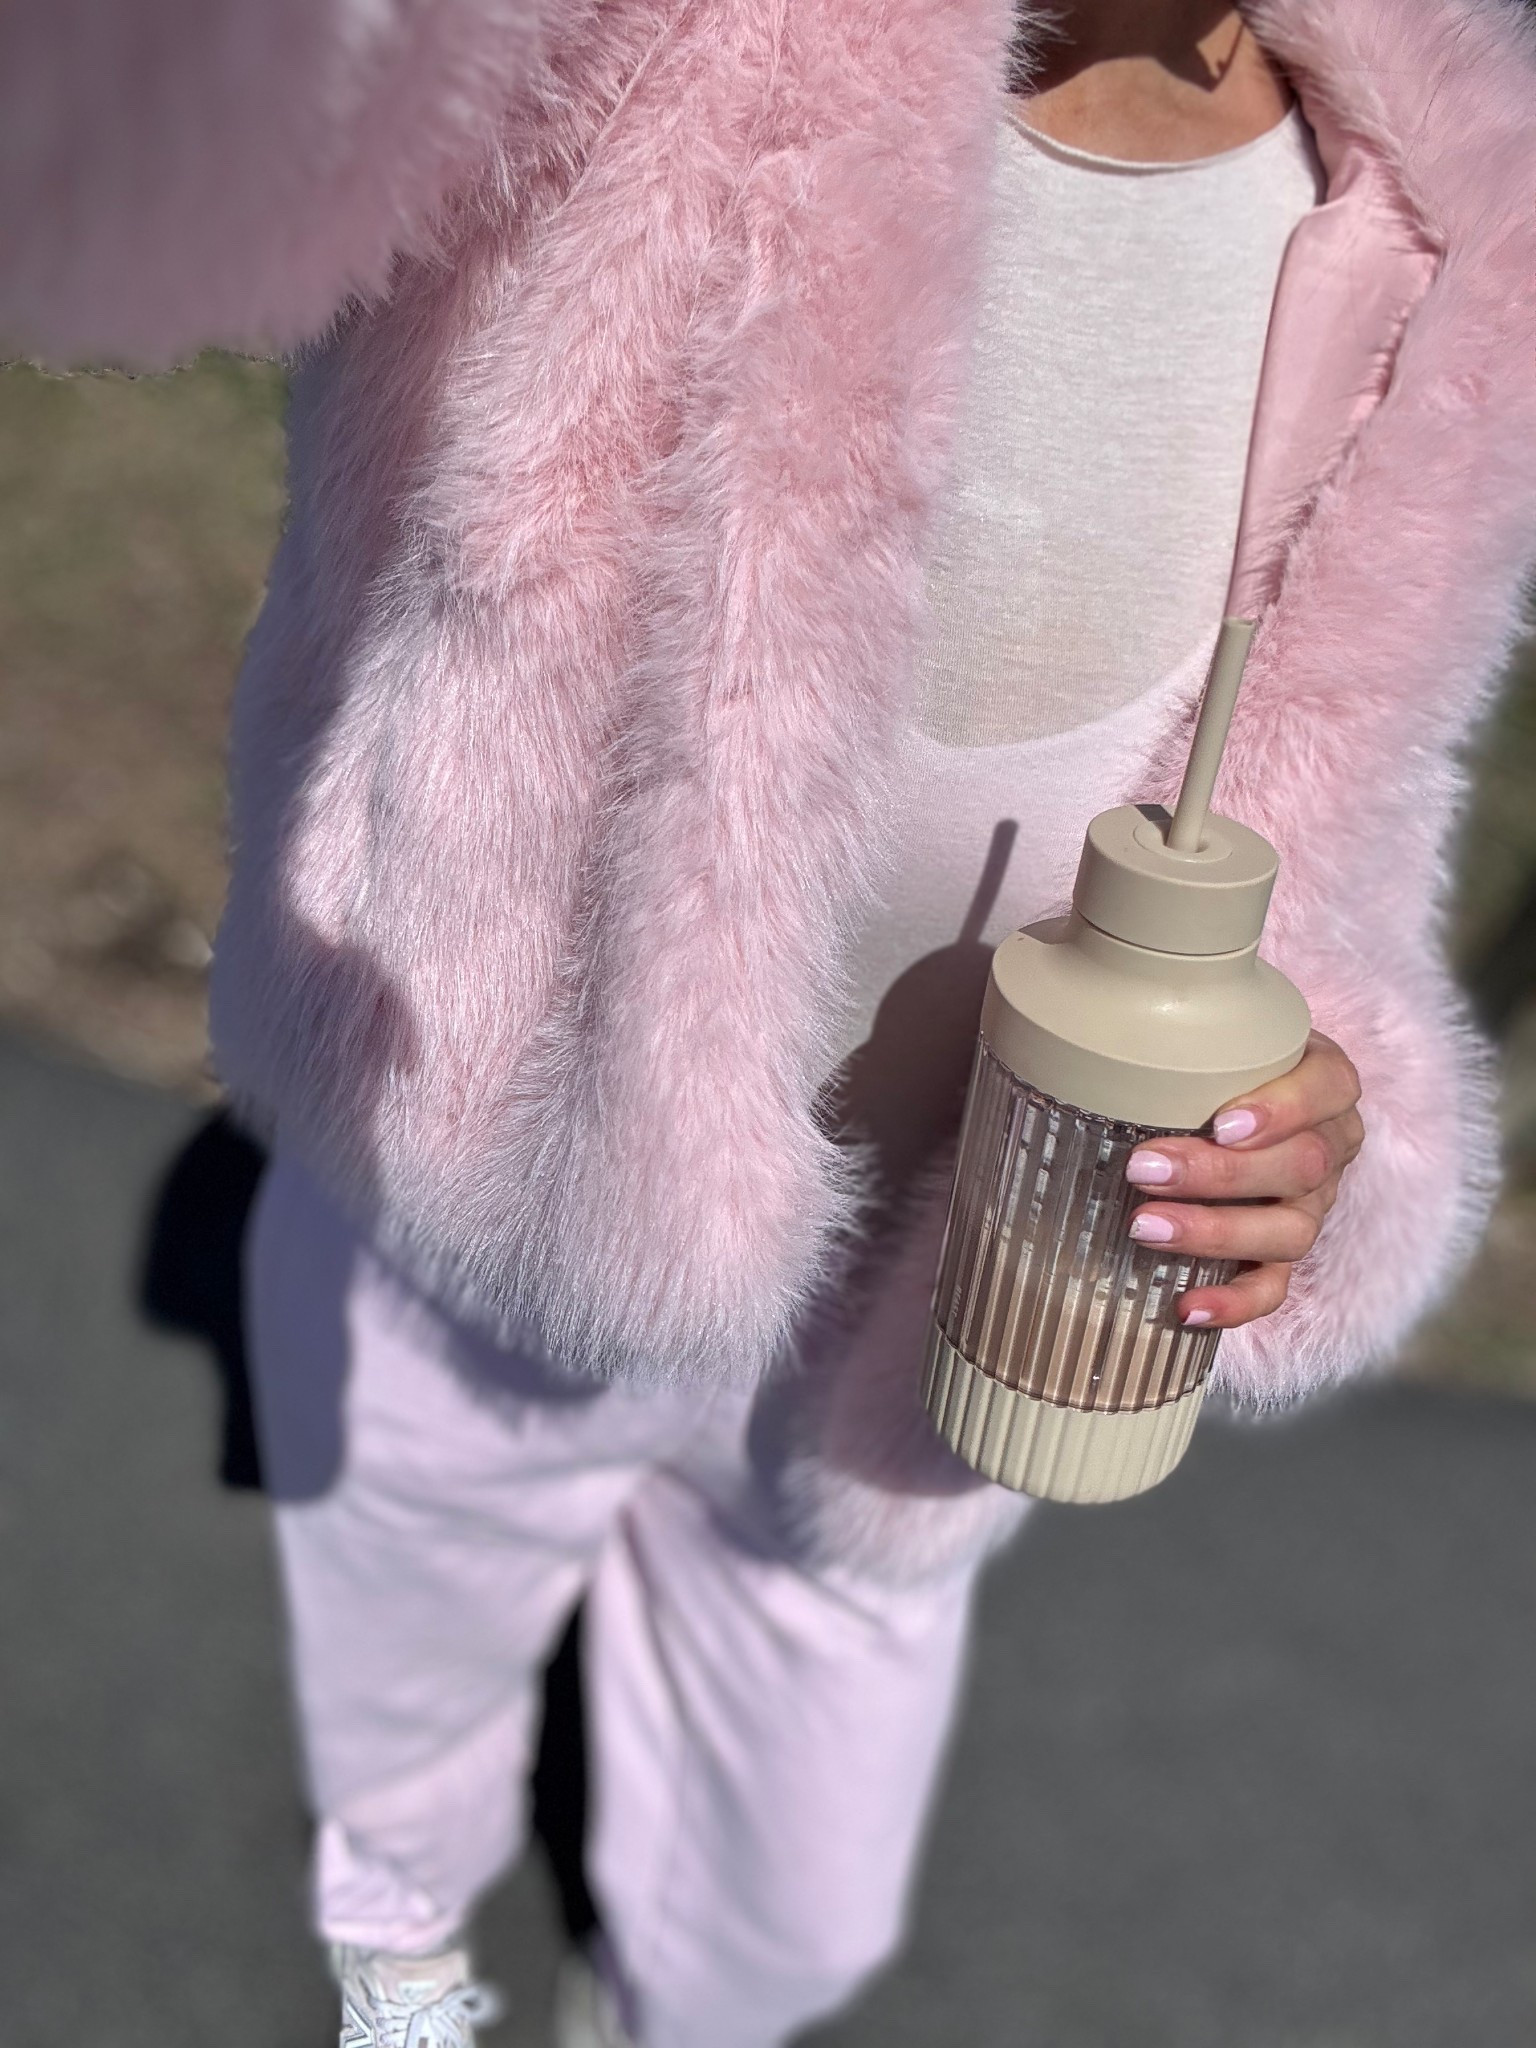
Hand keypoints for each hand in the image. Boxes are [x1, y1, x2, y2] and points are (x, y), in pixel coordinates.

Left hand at [1121, 1031, 1364, 1330]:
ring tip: (1145, 1227)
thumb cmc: (1219, 1060)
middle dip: (1217, 1173)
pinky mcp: (1286, 1253)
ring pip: (1289, 1231)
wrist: (1239, 1102)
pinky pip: (1274, 1287)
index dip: (1281, 1110)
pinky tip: (1187, 1307)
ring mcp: (1312, 1205)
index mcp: (1326, 1083)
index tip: (1222, 1122)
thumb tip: (1082, 1010)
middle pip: (1298, 1165)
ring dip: (1215, 1232)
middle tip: (1144, 1169)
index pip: (1327, 1090)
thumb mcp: (1219, 1028)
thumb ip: (1182, 1020)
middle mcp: (1328, 1147)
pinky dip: (1234, 1303)